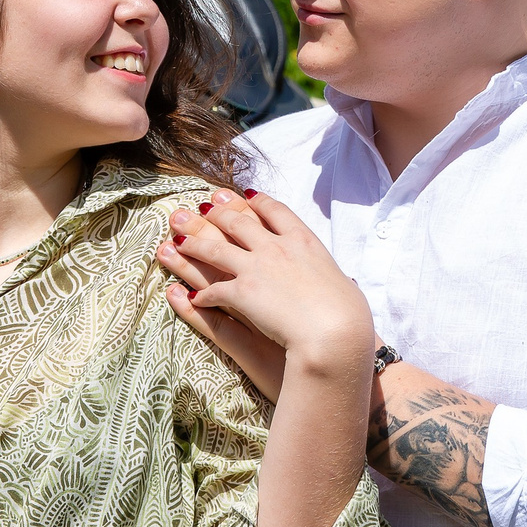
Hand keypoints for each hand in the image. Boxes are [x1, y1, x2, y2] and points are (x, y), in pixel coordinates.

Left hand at [157, 189, 373, 388]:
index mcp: (305, 241)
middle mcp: (277, 248)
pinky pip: (213, 291)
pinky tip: (189, 297)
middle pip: (239, 223)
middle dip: (217, 213)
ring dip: (194, 244)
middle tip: (202, 206)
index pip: (277, 212)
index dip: (258, 202)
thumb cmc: (349, 314)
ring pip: (215, 250)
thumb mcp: (346, 287)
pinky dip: (199, 295)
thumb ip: (337, 281)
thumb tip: (345, 284)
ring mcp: (257, 268)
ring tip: (177, 240)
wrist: (335, 331)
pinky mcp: (242, 293)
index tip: (245, 195)